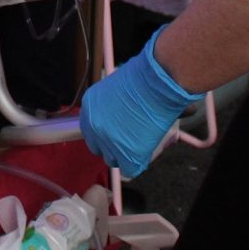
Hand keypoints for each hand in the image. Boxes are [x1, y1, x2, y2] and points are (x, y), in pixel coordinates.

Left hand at [80, 31, 197, 177]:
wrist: (159, 83)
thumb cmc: (145, 79)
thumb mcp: (117, 90)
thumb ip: (112, 108)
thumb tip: (120, 121)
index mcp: (89, 107)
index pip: (91, 130)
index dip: (106, 133)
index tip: (119, 131)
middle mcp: (93, 126)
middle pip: (98, 148)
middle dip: (113, 146)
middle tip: (131, 138)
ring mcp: (107, 142)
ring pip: (113, 160)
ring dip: (126, 154)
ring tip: (143, 139)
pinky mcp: (125, 155)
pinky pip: (128, 170)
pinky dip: (139, 162)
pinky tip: (148, 147)